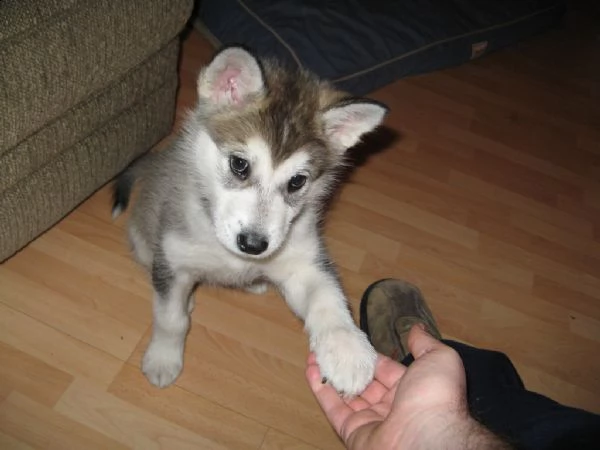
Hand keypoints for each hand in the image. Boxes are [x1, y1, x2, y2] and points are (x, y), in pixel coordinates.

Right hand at [306, 324, 508, 448]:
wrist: (425, 438)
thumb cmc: (435, 397)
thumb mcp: (439, 359)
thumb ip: (424, 343)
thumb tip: (416, 328)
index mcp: (411, 390)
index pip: (385, 369)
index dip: (368, 355)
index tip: (352, 339)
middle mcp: (391, 407)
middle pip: (362, 382)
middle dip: (345, 363)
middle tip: (328, 345)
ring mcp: (370, 421)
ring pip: (345, 394)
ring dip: (328, 373)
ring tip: (314, 353)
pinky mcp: (351, 431)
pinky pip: (333, 408)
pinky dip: (320, 389)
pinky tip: (310, 369)